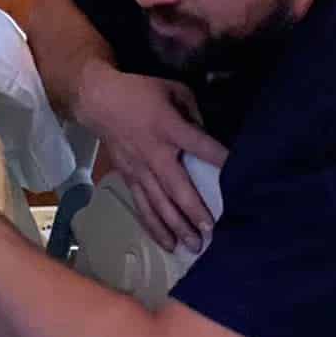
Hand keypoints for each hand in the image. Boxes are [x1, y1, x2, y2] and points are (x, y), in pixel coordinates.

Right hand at [73, 61, 226, 253]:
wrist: (98, 100)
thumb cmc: (139, 91)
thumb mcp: (173, 89)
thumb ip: (194, 112)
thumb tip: (206, 134)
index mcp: (169, 128)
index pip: (200, 146)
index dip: (219, 159)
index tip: (237, 176)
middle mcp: (154, 154)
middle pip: (177, 188)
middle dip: (194, 211)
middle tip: (211, 232)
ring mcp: (140, 169)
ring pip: (159, 204)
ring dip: (176, 227)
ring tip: (193, 247)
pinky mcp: (129, 178)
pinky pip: (142, 206)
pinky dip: (154, 226)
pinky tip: (167, 243)